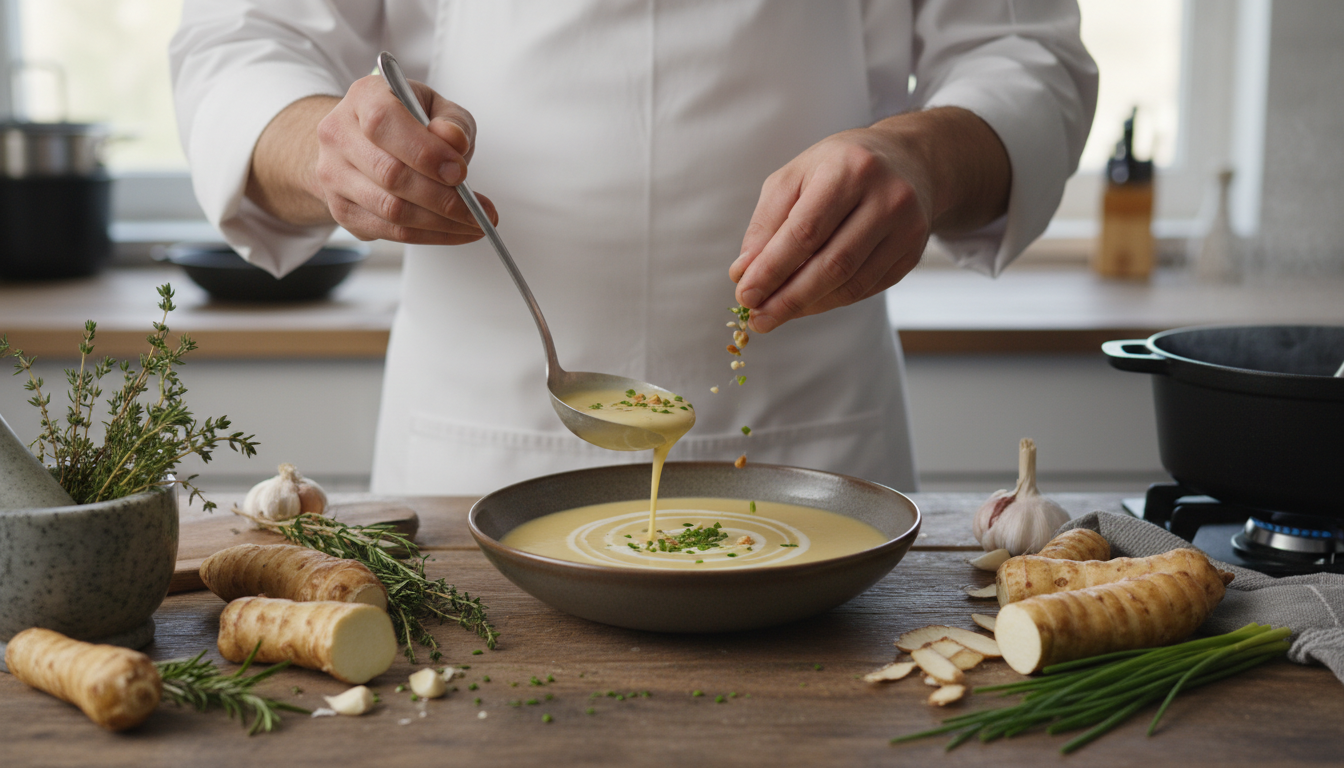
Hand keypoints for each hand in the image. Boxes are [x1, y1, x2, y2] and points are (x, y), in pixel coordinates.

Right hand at [248, 75, 497, 242]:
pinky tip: (455, 230)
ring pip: (391, 209)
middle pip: (390, 174)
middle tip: (478, 210)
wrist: (362, 139)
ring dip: (440, 223)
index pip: (384, 123)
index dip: (425, 152)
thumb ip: (452, 121)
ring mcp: (333, 175)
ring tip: (473, 223)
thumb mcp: (435, 107)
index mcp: (363, 97)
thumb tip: (454, 140)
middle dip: (442, 197)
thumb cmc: (405, 120)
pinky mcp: (341, 209)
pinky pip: (390, 231)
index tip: (460, 173)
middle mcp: (339, 135)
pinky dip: (430, 236)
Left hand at [730, 107, 1008, 332]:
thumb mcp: (795, 178)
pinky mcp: (913, 253)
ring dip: (808, 306)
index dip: (772, 269)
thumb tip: (744, 273)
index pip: (806, 231)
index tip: (745, 295)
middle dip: (788, 298)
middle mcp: (887, 198)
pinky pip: (866, 289)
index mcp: (850, 170)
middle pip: (832, 264)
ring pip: (851, 284)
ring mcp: (907, 228)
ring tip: (774, 315)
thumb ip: (767, 224)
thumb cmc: (838, 168)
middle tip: (757, 319)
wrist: (907, 161)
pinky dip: (830, 301)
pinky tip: (806, 303)